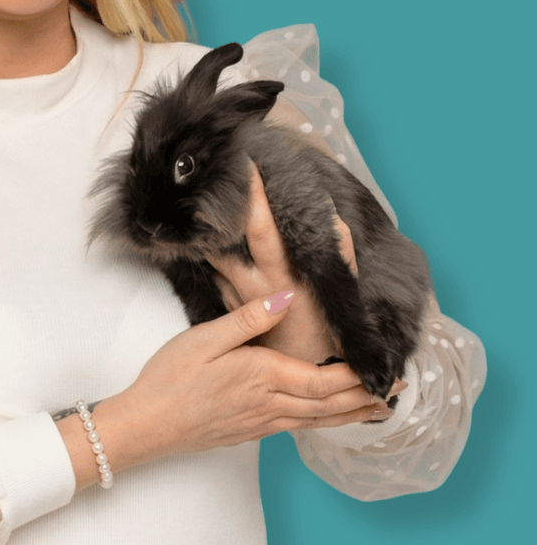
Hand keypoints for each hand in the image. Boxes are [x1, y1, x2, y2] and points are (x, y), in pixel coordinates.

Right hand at [62, 293, 402, 487]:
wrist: (147, 424)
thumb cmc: (171, 377)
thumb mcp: (205, 337)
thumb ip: (249, 319)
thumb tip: (286, 297)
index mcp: (264, 377)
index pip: (326, 381)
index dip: (360, 377)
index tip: (388, 371)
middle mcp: (270, 405)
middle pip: (330, 405)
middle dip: (366, 398)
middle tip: (398, 392)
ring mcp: (260, 423)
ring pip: (317, 421)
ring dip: (350, 414)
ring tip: (377, 409)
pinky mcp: (249, 431)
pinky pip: (298, 428)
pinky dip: (323, 423)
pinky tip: (325, 419)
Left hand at [208, 162, 348, 364]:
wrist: (298, 381)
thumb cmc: (324, 332)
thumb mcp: (338, 293)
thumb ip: (342, 253)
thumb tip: (333, 216)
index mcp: (282, 276)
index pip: (261, 227)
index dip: (252, 196)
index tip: (245, 163)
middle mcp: (252, 285)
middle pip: (222, 239)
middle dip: (212, 209)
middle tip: (206, 179)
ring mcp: (233, 297)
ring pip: (212, 256)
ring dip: (208, 235)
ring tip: (201, 209)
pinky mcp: (222, 308)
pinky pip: (214, 276)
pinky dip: (214, 260)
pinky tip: (213, 247)